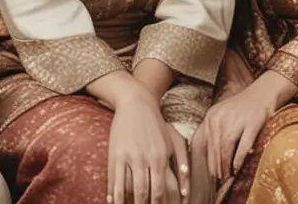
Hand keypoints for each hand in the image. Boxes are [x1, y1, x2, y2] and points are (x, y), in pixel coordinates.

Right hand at [107, 88, 187, 203]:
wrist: (136, 102)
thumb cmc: (157, 125)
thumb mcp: (173, 142)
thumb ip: (181, 166)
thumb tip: (185, 193)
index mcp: (160, 157)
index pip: (159, 192)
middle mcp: (144, 158)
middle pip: (142, 193)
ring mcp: (128, 156)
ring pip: (125, 189)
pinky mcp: (114, 153)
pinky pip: (113, 179)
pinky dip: (112, 194)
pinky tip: (112, 202)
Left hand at [193, 81, 278, 185]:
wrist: (262, 93)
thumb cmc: (241, 108)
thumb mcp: (221, 115)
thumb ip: (213, 132)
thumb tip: (208, 158)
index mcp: (211, 116)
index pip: (202, 142)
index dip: (204, 159)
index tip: (208, 173)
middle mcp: (221, 117)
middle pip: (214, 148)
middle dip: (216, 167)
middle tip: (219, 180)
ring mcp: (236, 120)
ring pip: (226, 148)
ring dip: (226, 166)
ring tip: (227, 177)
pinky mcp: (252, 124)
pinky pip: (242, 146)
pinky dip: (238, 159)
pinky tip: (237, 168)